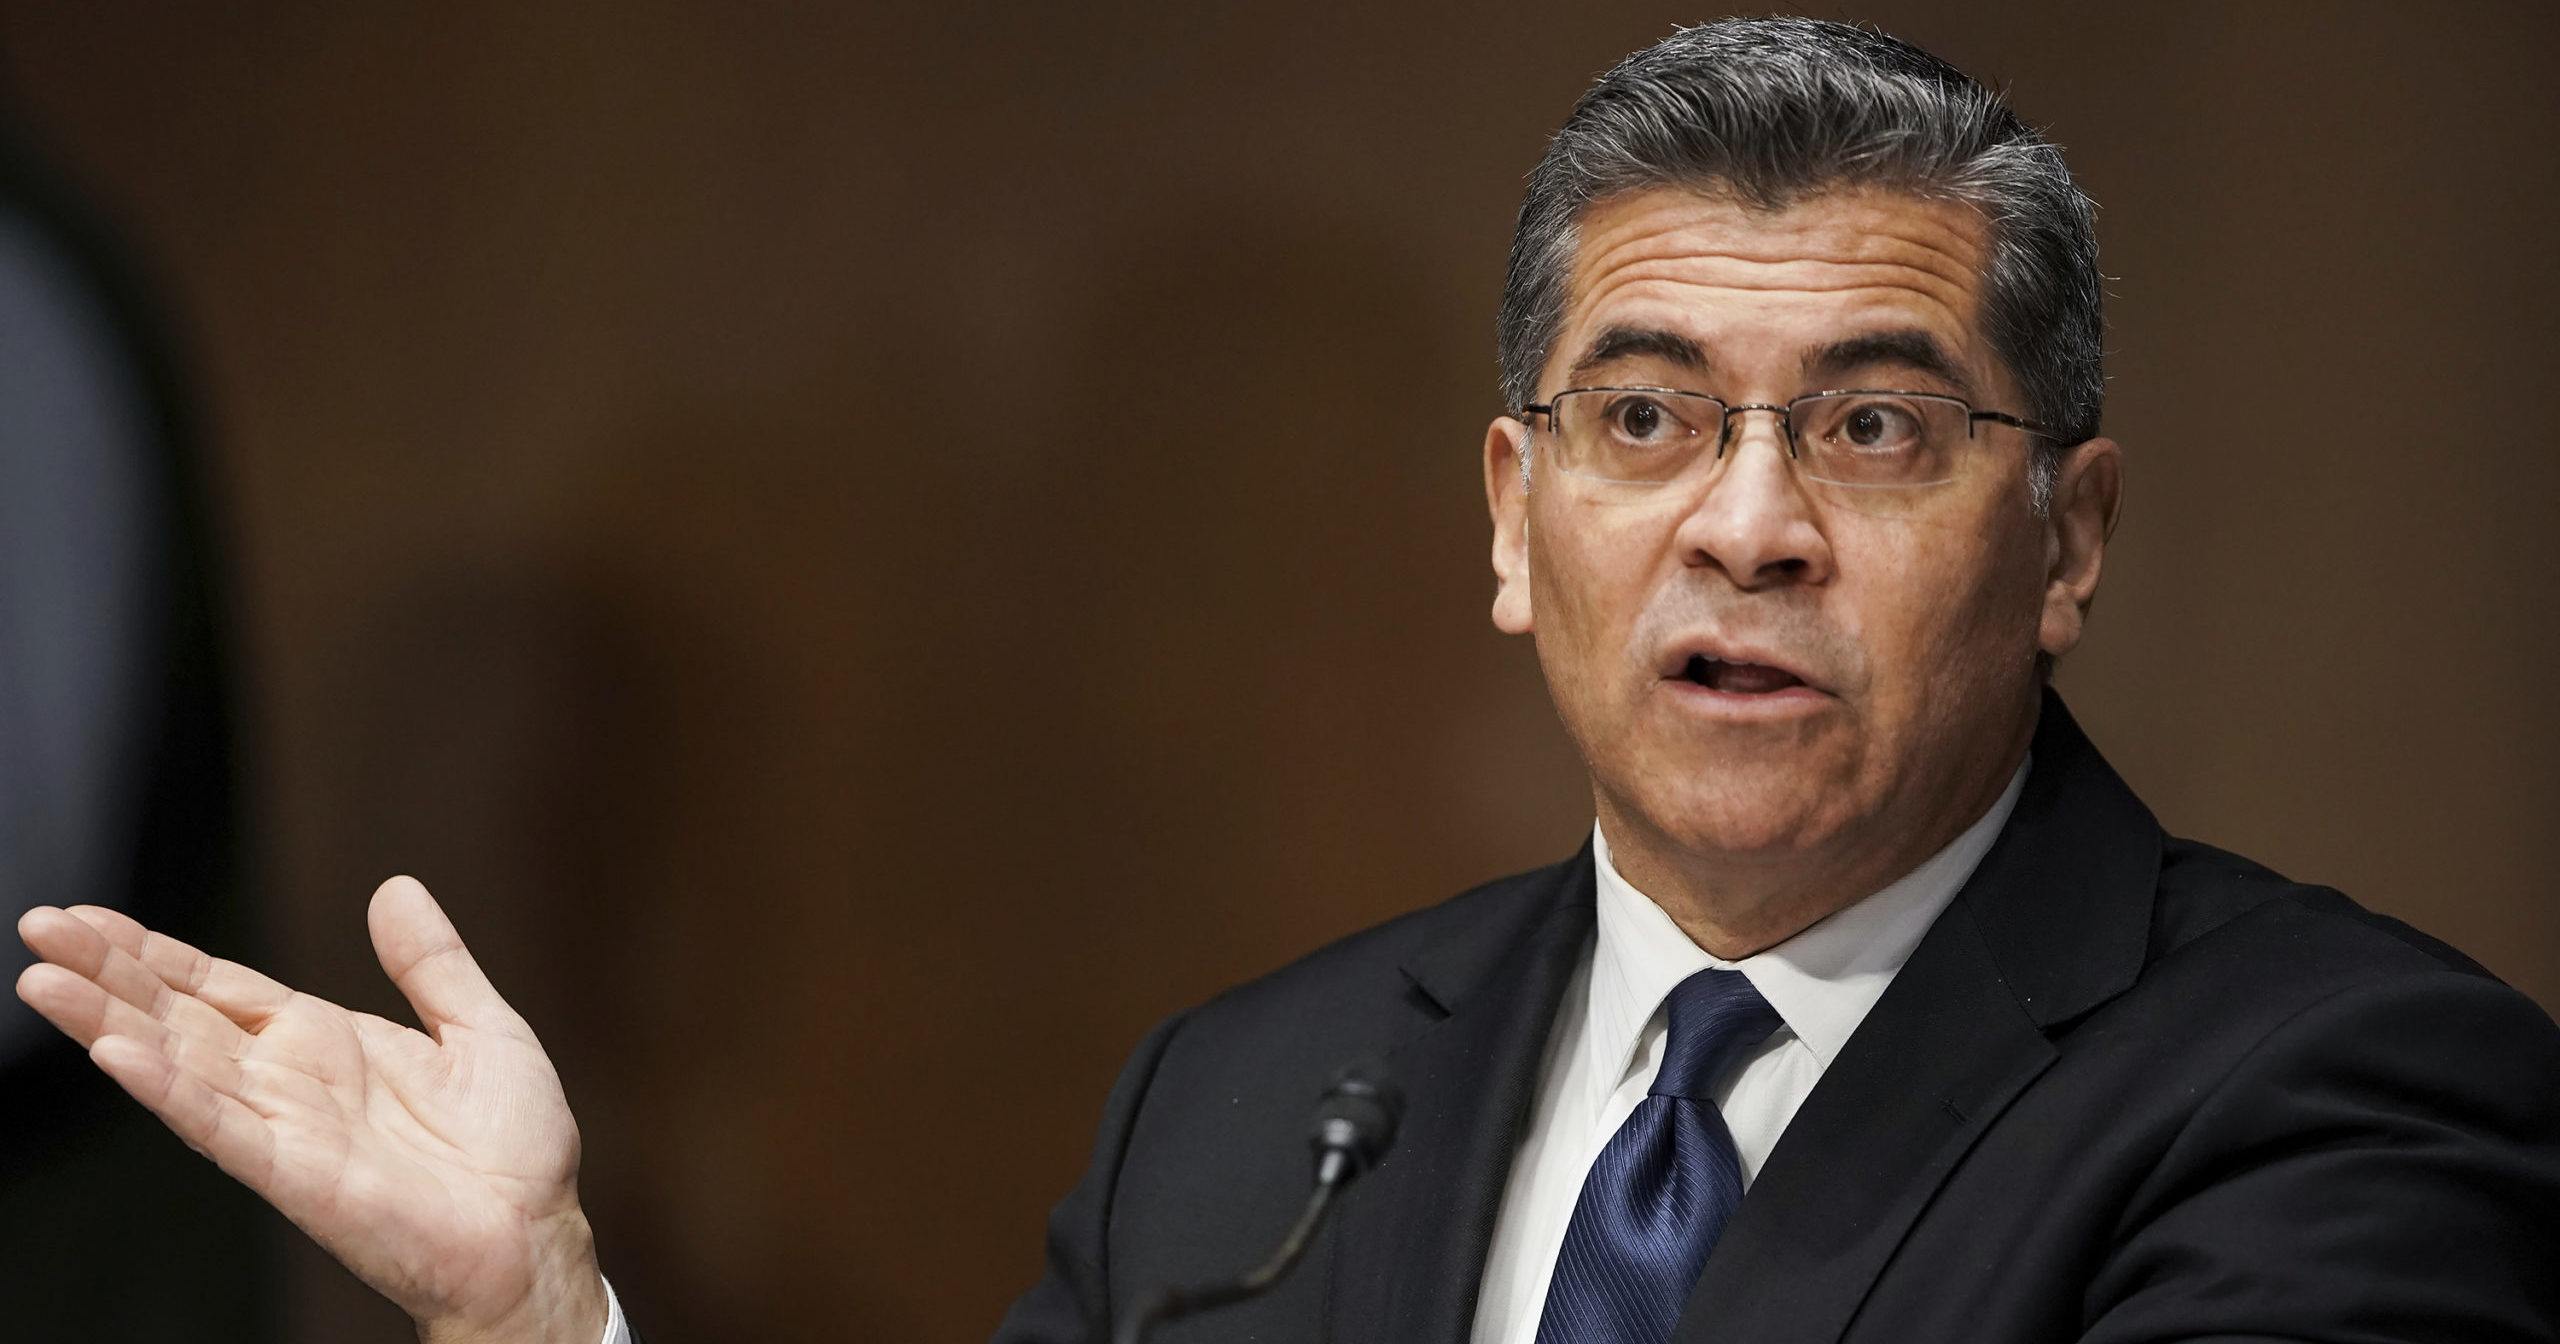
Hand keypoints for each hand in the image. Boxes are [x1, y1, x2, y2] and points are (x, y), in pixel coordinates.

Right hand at [15, 877, 607, 1343]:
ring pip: (179, 1065)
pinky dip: (170, 1091)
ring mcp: (285, 1127)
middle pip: (178, 1016)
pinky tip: (116, 1056)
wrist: (535, 1234)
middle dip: (107, 973)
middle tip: (39, 928)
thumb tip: (394, 887)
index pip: (217, 986)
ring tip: (43, 984)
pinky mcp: (296, 1175)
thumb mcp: (481, 1026)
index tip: (85, 919)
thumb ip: (431, 962)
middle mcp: (290, 1081)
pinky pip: (222, 1127)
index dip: (152, 953)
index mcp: (324, 1041)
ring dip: (110, 1025)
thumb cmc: (512, 1147)